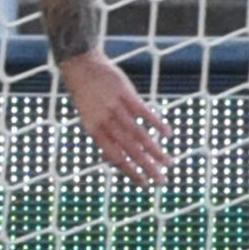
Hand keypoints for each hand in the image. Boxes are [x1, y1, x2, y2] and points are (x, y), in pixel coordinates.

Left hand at [59, 52, 169, 184]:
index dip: (129, 170)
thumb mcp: (89, 116)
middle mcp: (104, 121)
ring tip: (168, 162)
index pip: (114, 156)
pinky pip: (143, 111)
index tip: (143, 183)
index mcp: (93, 129)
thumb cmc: (86, 94)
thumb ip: (104, 133)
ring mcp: (115, 107)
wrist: (80, 66)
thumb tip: (119, 153)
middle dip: (146, 166)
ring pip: (137, 133)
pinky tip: (168, 134)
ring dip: (154, 150)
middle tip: (161, 180)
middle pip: (128, 149)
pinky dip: (156, 123)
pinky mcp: (125, 93)